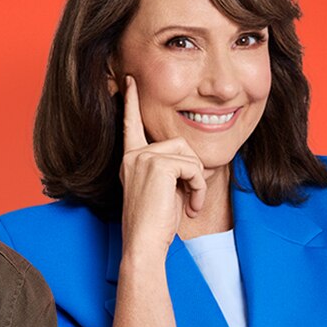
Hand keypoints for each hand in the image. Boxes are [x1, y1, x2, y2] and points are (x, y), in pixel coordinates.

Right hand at [118, 75, 206, 259]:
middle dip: (193, 172)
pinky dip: (198, 188)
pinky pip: (193, 167)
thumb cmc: (155, 225)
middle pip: (180, 145)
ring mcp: (144, 158)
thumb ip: (173, 171)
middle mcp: (134, 155)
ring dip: (197, 182)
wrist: (144, 244)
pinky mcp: (158, 164)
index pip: (131, 125)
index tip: (128, 81)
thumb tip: (197, 164)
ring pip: (189, 155)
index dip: (131, 102)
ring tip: (189, 204)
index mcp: (131, 159)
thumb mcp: (164, 192)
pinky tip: (189, 206)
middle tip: (190, 200)